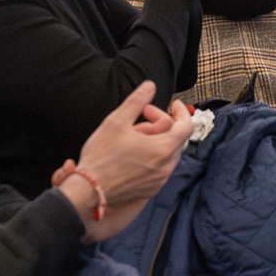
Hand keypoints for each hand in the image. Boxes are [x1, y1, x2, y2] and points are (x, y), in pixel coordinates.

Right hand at [59, 84, 190, 241]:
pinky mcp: (151, 190)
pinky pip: (160, 167)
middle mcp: (166, 167)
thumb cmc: (102, 156)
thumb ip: (137, 100)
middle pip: (175, 138)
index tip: (173, 104)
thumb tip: (150, 86)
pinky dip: (153, 156)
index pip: (186, 126)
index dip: (182, 111)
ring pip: (167, 153)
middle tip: (142, 116)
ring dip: (156, 140)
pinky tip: (133, 152)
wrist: (89, 190)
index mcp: (163, 149)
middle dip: (161, 123)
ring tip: (133, 135)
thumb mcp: (117, 121)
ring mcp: (160, 180)